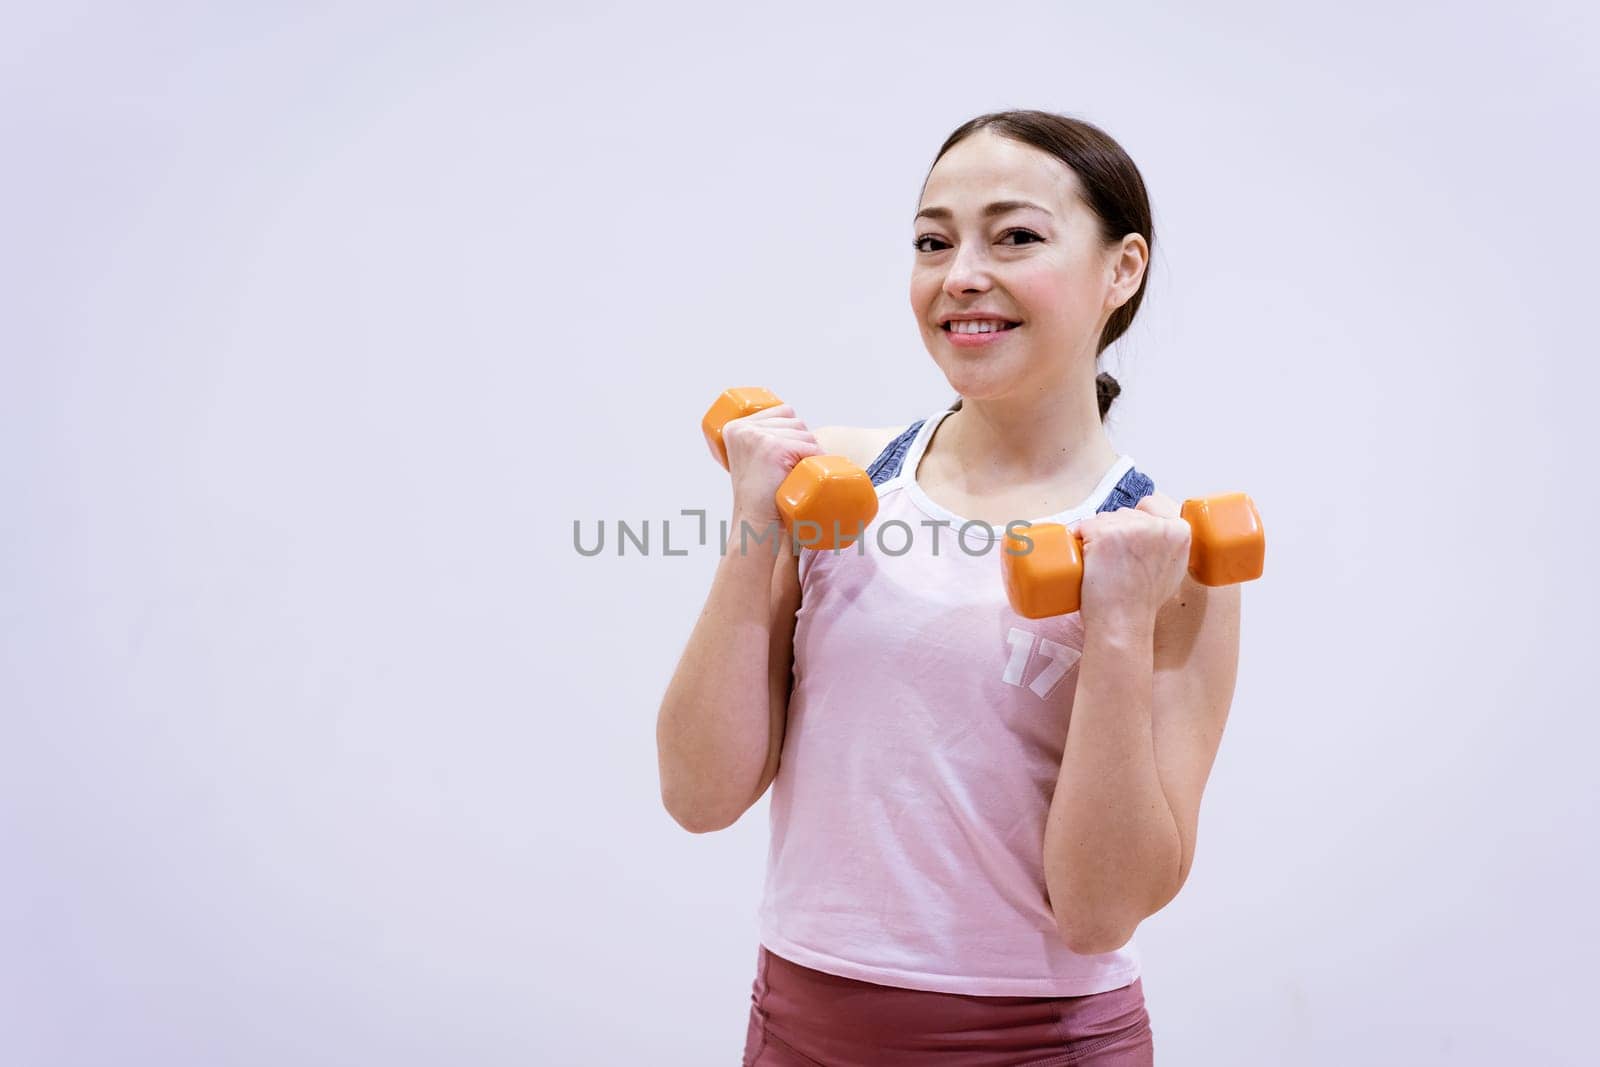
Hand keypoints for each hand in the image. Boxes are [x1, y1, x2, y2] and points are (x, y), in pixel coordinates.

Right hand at [719, 403, 824, 525]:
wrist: (757, 525)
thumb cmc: (761, 498)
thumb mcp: (753, 460)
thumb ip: (764, 439)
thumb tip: (791, 420)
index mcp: (735, 427)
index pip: (784, 411)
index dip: (794, 432)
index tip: (784, 459)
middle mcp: (743, 428)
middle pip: (796, 421)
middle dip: (803, 444)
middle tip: (788, 473)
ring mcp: (757, 437)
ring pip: (806, 434)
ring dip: (810, 454)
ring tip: (792, 476)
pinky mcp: (774, 448)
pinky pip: (810, 448)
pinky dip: (815, 462)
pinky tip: (801, 476)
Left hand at [1073, 491, 1190, 634]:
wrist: (1123, 623)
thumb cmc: (1143, 602)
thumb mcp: (1173, 569)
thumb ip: (1169, 546)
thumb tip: (1158, 531)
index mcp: (1179, 531)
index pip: (1150, 505)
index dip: (1134, 521)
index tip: (1129, 542)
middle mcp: (1157, 525)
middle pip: (1124, 512)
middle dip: (1114, 531)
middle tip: (1116, 563)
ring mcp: (1130, 528)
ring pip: (1103, 518)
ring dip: (1096, 536)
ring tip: (1105, 566)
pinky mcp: (1104, 534)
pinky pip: (1083, 526)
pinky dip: (1079, 540)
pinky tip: (1087, 560)